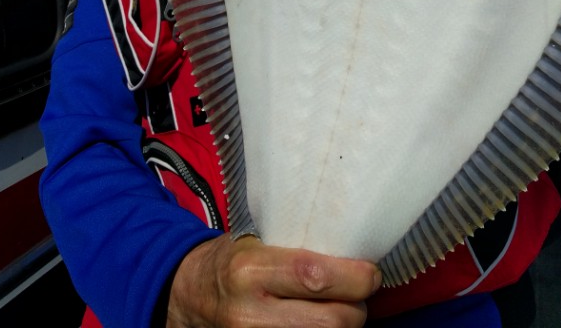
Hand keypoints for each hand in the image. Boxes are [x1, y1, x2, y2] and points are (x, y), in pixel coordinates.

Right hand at [166, 234, 381, 327]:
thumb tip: (353, 251)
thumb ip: (297, 248)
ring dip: (343, 326)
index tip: (371, 272)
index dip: (355, 278)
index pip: (316, 277)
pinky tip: (320, 320)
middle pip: (332, 321)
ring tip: (340, 306)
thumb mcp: (256, 242)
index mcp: (251, 270)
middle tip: (359, 291)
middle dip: (357, 308)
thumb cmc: (231, 260)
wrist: (189, 296)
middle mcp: (252, 313)